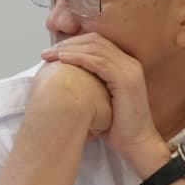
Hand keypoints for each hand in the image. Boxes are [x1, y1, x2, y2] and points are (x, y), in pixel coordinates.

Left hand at [41, 34, 162, 163]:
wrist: (136, 143)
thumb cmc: (117, 126)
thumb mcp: (102, 98)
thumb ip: (91, 82)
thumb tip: (65, 75)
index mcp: (126, 65)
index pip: (98, 42)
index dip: (73, 43)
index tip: (53, 52)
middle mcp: (130, 63)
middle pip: (95, 41)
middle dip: (68, 43)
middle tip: (47, 53)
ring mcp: (130, 71)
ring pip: (95, 48)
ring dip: (69, 49)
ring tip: (49, 56)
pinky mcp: (125, 80)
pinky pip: (98, 61)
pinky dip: (78, 58)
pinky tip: (62, 60)